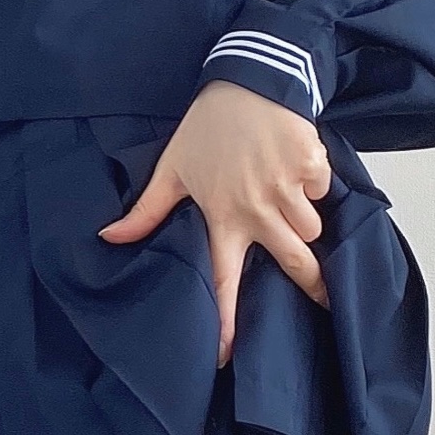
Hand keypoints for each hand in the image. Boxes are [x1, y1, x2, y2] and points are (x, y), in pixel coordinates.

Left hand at [98, 82, 331, 365]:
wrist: (250, 79)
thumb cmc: (209, 126)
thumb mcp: (173, 167)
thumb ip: (146, 210)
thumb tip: (109, 237)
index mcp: (223, 216)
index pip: (224, 279)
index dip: (226, 320)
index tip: (227, 355)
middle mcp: (258, 209)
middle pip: (294, 263)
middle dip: (314, 286)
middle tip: (325, 300)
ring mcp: (288, 188)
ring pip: (311, 228)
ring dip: (304, 220)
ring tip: (287, 197)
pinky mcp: (312, 166)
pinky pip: (322, 191)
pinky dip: (314, 184)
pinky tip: (295, 164)